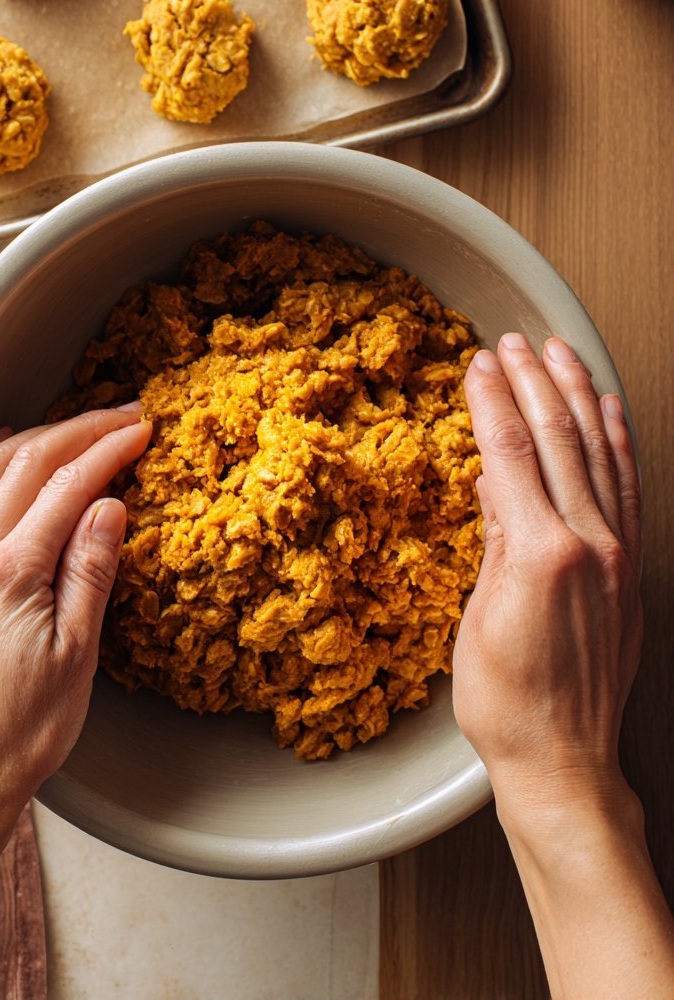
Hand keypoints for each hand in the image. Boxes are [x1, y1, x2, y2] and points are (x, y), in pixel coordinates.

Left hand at [0, 407, 150, 861]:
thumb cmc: (19, 736)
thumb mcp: (77, 659)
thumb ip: (92, 572)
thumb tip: (110, 505)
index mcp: (9, 573)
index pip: (67, 484)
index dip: (109, 449)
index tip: (144, 429)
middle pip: (26, 462)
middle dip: (79, 429)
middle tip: (126, 416)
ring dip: (39, 440)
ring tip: (82, 430)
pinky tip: (19, 466)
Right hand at [453, 333, 641, 822]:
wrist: (563, 763)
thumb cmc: (508, 705)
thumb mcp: (477, 617)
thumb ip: (493, 539)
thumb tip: (493, 481)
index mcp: (540, 554)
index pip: (510, 453)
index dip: (492, 402)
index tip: (477, 364)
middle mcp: (587, 545)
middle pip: (558, 441)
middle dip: (532, 382)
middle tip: (513, 343)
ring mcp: (615, 555)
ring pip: (598, 453)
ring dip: (577, 396)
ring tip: (560, 354)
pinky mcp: (628, 570)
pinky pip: (628, 487)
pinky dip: (618, 441)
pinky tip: (608, 412)